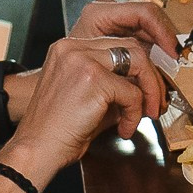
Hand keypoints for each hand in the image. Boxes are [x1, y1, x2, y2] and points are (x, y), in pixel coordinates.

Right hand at [6, 0, 177, 123]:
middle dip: (151, 76)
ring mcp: (82, 60)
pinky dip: (135, 114)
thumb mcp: (86, 96)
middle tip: (156, 103)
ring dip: (149, 91)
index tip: (150, 86)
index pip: (116, 42)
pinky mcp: (92, 79)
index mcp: (68, 48)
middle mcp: (72, 47)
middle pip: (131, 46)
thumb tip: (149, 84)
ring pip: (137, 61)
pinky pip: (132, 92)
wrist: (36, 150)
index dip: (139, 65)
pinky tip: (123, 129)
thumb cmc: (58, 131)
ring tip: (145, 115)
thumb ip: (113, 81)